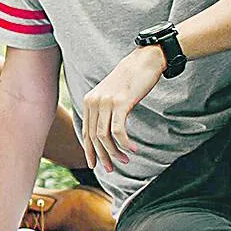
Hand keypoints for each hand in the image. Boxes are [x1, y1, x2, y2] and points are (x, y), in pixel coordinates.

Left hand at [77, 45, 164, 173]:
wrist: (144, 61)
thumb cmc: (131, 80)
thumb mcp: (112, 95)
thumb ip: (105, 110)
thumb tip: (104, 133)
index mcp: (89, 101)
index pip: (86, 132)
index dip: (89, 151)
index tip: (95, 165)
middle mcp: (93, 102)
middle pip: (93, 137)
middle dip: (102, 156)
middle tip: (111, 169)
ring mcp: (105, 102)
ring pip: (104, 137)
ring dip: (114, 152)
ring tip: (125, 161)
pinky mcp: (120, 103)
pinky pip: (118, 131)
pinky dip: (124, 144)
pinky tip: (133, 150)